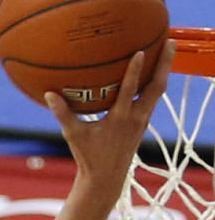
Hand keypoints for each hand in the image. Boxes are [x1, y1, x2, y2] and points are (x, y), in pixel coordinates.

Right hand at [44, 39, 174, 202]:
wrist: (106, 179)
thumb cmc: (89, 157)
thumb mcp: (74, 136)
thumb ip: (63, 114)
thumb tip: (49, 94)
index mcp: (120, 119)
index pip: (130, 90)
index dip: (135, 71)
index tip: (140, 51)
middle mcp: (137, 117)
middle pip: (157, 86)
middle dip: (165, 64)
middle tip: (170, 41)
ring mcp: (143, 120)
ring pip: (159, 91)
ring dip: (164, 70)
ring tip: (168, 48)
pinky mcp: (143, 123)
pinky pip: (153, 97)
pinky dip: (156, 82)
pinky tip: (155, 70)